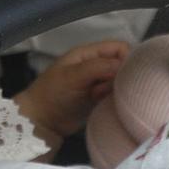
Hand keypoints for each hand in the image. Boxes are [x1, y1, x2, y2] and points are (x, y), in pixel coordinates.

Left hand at [14, 40, 129, 143]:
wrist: (41, 121)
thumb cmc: (53, 94)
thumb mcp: (74, 77)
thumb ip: (99, 68)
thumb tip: (125, 67)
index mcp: (88, 53)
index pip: (119, 47)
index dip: (127, 59)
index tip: (124, 76)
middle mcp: (95, 64)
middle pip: (122, 64)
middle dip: (120, 77)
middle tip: (105, 90)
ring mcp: (97, 82)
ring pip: (119, 80)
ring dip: (115, 90)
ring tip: (98, 98)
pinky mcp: (98, 98)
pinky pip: (115, 94)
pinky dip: (113, 99)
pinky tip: (102, 105)